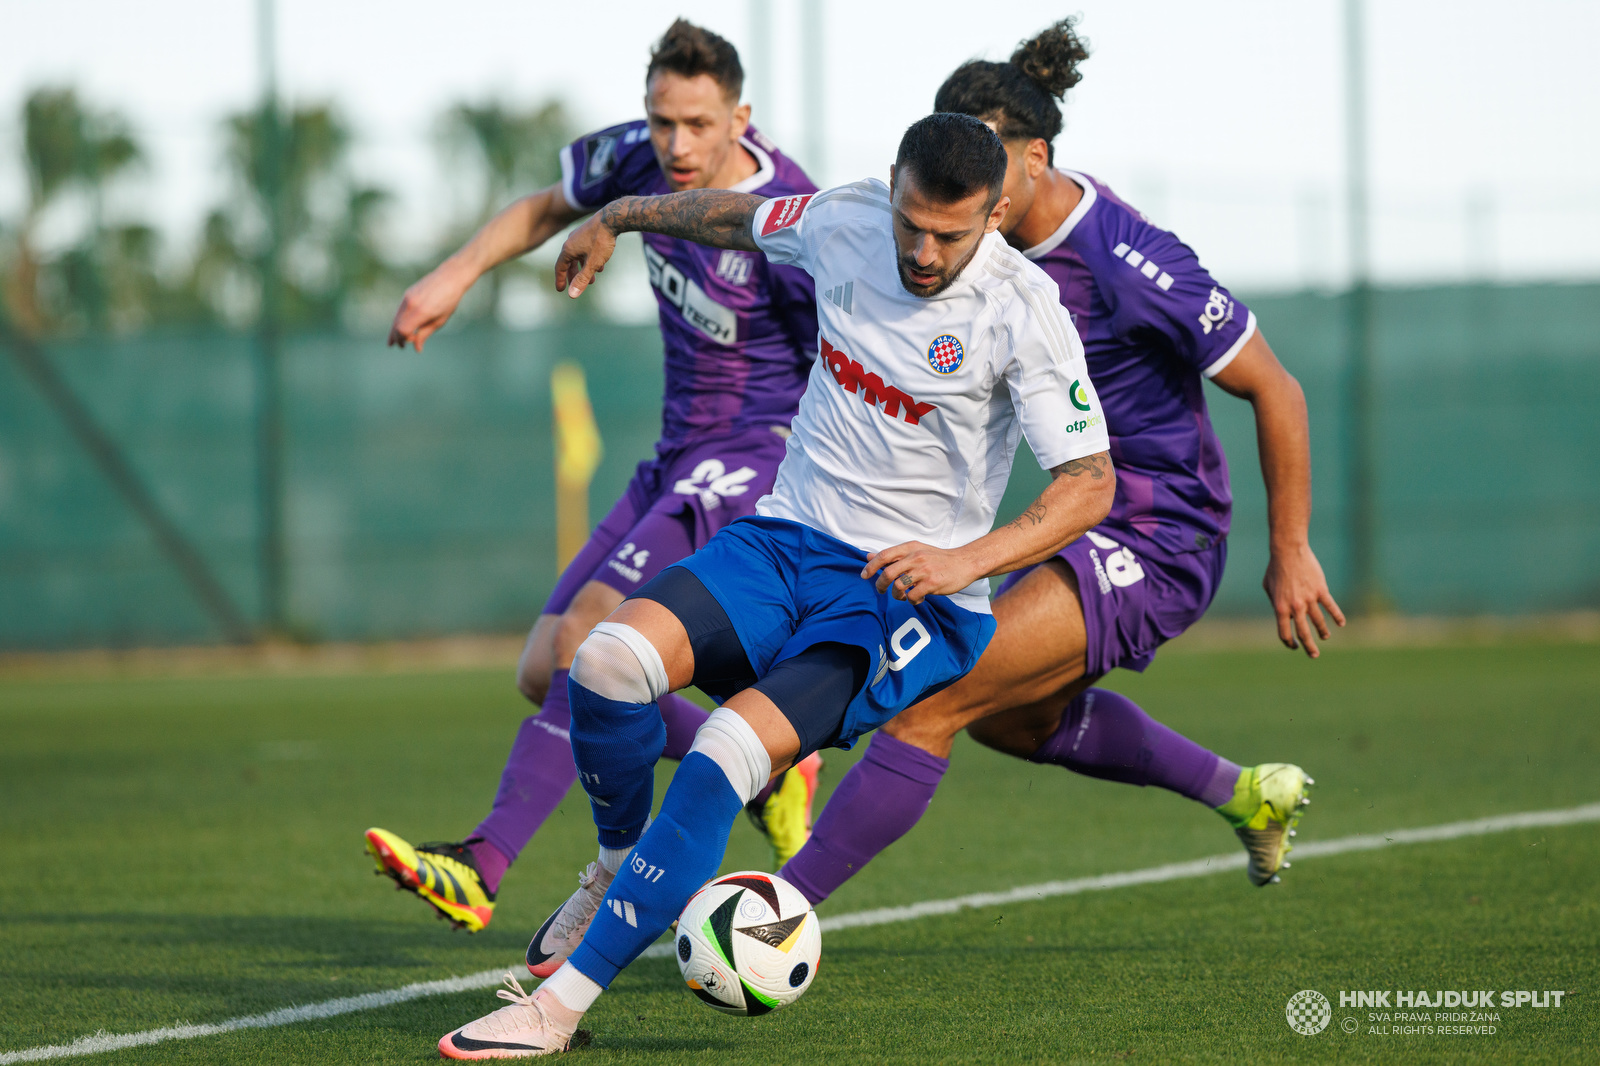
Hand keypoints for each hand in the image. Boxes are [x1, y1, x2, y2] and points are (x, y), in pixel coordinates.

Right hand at [387, 261, 471, 351]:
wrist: (449, 277)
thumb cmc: (449, 300)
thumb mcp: (440, 320)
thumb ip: (425, 334)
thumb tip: (417, 349)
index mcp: (421, 312)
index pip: (403, 330)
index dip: (404, 339)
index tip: (410, 343)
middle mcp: (411, 304)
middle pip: (397, 325)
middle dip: (397, 337)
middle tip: (401, 347)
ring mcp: (407, 297)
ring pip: (396, 317)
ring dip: (394, 330)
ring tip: (392, 341)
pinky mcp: (407, 294)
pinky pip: (399, 310)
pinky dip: (398, 320)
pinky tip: (398, 327)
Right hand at [554, 211, 618, 297]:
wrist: (612, 218)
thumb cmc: (601, 241)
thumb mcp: (592, 263)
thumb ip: (582, 279)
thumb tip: (572, 295)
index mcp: (568, 249)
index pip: (560, 267)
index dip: (560, 279)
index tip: (561, 290)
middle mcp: (571, 242)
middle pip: (569, 262)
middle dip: (574, 276)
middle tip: (577, 286)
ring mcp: (579, 236)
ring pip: (579, 256)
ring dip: (584, 269)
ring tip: (592, 279)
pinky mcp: (589, 232)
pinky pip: (586, 250)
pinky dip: (590, 260)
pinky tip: (600, 265)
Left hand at [862, 542, 982, 604]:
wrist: (964, 563)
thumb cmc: (937, 559)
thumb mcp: (915, 551)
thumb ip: (893, 555)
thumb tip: (868, 556)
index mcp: (910, 548)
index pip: (884, 555)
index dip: (871, 566)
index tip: (864, 575)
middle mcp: (916, 557)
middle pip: (888, 573)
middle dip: (880, 584)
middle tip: (880, 590)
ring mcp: (924, 571)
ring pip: (899, 586)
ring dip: (896, 595)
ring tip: (902, 596)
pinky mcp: (932, 583)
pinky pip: (912, 596)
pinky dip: (911, 600)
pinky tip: (916, 598)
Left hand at [1263, 542, 1345, 657]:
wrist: (1288, 551)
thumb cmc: (1275, 569)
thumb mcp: (1268, 588)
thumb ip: (1275, 603)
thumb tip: (1283, 614)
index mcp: (1280, 608)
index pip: (1285, 633)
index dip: (1289, 643)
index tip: (1294, 646)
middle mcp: (1295, 607)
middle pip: (1303, 633)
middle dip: (1309, 647)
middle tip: (1314, 655)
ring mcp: (1309, 599)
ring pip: (1319, 622)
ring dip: (1323, 632)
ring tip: (1325, 637)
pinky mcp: (1321, 591)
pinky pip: (1331, 607)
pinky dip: (1337, 616)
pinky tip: (1341, 623)